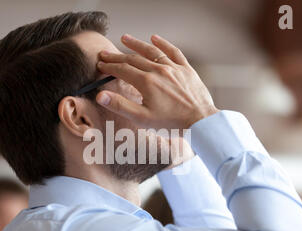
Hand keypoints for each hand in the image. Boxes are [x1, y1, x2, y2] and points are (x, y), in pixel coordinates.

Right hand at [96, 34, 218, 129]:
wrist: (200, 121)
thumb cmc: (171, 122)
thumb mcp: (142, 118)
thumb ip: (120, 105)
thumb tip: (101, 96)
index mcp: (146, 82)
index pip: (122, 70)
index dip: (109, 67)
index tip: (101, 65)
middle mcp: (159, 71)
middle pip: (133, 59)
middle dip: (117, 57)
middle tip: (106, 54)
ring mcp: (173, 68)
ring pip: (151, 51)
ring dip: (136, 44)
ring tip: (124, 38)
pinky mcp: (185, 69)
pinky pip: (173, 52)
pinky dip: (163, 43)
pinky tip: (155, 37)